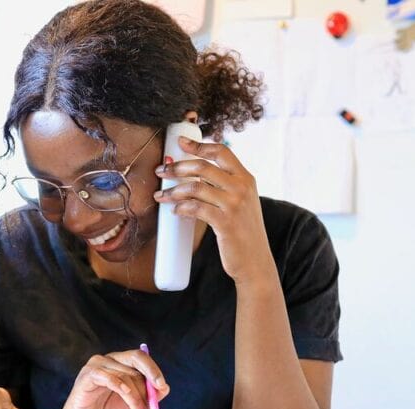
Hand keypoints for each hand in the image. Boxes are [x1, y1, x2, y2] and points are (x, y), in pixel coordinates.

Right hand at [54, 351, 168, 408]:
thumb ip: (148, 398)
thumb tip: (164, 388)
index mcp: (120, 365)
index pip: (141, 359)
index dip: (154, 371)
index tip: (163, 387)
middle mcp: (108, 361)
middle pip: (135, 358)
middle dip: (150, 377)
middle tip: (157, 395)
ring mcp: (96, 367)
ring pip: (126, 374)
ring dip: (137, 398)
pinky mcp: (86, 376)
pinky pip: (108, 377)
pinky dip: (121, 387)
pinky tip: (126, 397)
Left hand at [154, 139, 276, 286]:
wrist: (254, 261)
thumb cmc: (241, 232)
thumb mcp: (240, 202)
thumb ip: (224, 186)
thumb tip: (191, 175)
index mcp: (246, 178)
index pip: (221, 151)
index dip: (199, 145)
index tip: (180, 142)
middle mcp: (242, 187)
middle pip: (203, 166)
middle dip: (177, 167)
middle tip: (160, 171)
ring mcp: (234, 204)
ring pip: (195, 187)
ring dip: (173, 191)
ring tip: (161, 196)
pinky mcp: (225, 222)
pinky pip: (196, 208)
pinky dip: (181, 208)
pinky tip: (175, 211)